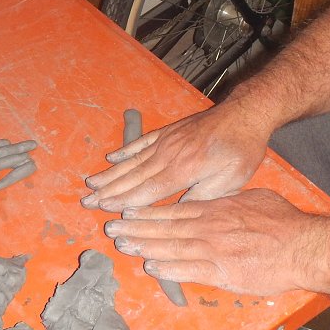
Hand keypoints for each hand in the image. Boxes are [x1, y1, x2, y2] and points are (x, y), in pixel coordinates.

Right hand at [81, 102, 270, 211]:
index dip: (124, 201)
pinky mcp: (169, 132)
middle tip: (85, 202)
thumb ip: (201, 197)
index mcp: (184, 170)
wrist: (245, 114)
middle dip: (108, 191)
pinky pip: (142, 142)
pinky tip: (111, 158)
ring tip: (90, 184)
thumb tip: (176, 214)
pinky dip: (125, 151)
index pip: (148, 190)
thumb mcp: (229, 181)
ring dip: (110, 173)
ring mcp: (166, 141)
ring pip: (132, 160)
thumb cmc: (241, 150)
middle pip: (133, 176)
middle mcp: (169, 154)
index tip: (104, 210)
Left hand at [104, 189, 321, 294]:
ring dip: (145, 245)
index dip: (149, 212)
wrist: (303, 246)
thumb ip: (231, 201)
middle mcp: (210, 227)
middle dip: (138, 227)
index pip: (175, 210)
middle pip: (166, 227)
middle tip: (113, 228)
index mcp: (217, 209)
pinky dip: (168, 267)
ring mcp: (215, 250)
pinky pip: (189, 270)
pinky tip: (150, 265)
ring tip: (123, 244)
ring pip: (172, 246)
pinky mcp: (223, 272)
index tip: (129, 211)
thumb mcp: (255, 198)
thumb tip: (218, 198)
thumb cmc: (284, 222)